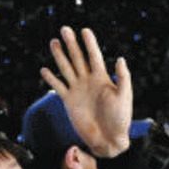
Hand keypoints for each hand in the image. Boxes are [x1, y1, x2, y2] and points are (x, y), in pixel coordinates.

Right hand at [40, 27, 132, 158]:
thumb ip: (122, 78)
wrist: (109, 139)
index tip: (85, 30)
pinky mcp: (69, 101)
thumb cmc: (120, 119)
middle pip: (78, 58)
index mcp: (102, 78)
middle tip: (64, 29)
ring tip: (54, 42)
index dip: (90, 43)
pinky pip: (58, 87)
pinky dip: (51, 79)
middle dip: (72, 44)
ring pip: (66, 68)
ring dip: (60, 56)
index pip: (94, 56)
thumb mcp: (124, 97)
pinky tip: (44, 69)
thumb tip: (120, 58)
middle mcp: (88, 81)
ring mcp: (77, 90)